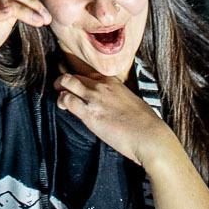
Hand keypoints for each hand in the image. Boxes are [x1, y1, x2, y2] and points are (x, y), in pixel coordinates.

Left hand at [56, 72, 180, 169]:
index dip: (78, 78)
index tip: (74, 84)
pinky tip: (64, 108)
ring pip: (67, 82)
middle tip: (61, 90)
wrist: (148, 135)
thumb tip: (108, 104)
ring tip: (61, 100)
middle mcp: (102, 85)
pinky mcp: (90, 113)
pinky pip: (68, 100)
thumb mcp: (129, 100)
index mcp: (113, 82)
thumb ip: (116, 97)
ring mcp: (95, 97)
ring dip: (60, 90)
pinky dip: (62, 102)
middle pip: (74, 75)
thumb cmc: (143, 123)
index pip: (88, 73)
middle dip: (64, 82)